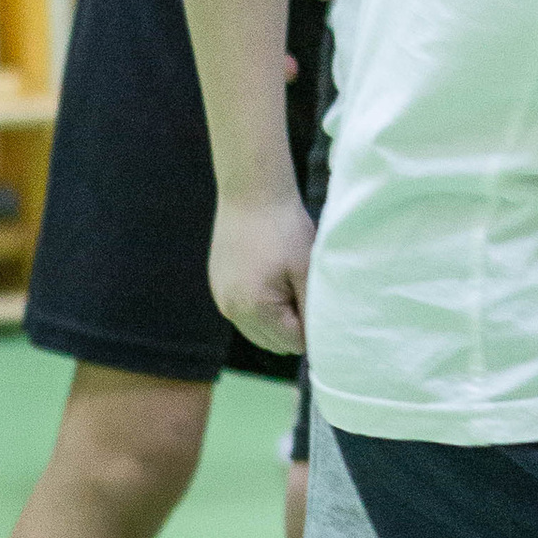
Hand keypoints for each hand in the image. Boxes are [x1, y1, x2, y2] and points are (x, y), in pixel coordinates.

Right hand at [209, 191, 314, 354]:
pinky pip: (244, 312)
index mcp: (255, 310)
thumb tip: (319, 337)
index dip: (312, 329)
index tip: (319, 302)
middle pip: (273, 343)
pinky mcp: (218, 285)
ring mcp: (221, 298)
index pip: (293, 344)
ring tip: (289, 284)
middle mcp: (232, 310)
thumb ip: (312, 310)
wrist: (251, 193)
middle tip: (305, 293)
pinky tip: (272, 278)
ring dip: (277, 319)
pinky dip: (260, 306)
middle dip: (293, 328)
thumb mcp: (306, 271)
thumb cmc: (285, 230)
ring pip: (257, 330)